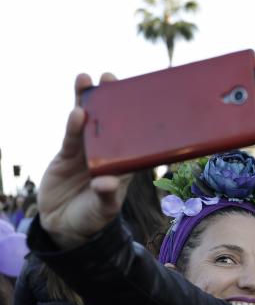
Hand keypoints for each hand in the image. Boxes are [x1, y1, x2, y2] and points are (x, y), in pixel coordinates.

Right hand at [38, 73, 132, 248]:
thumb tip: (106, 183)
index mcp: (125, 164)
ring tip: (87, 80)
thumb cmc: (93, 218)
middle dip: (110, 99)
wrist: (65, 227)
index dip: (137, 117)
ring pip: (88, 123)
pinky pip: (70, 137)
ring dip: (87, 102)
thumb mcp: (104, 209)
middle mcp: (108, 154)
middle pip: (110, 122)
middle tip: (111, 78)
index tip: (140, 94)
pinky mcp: (66, 155)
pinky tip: (76, 111)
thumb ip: (106, 196)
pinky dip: (73, 124)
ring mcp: (86, 152)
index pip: (135, 137)